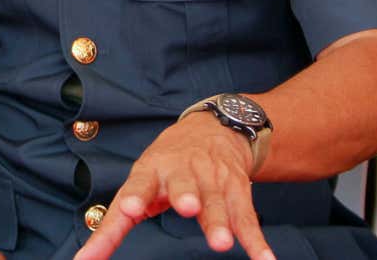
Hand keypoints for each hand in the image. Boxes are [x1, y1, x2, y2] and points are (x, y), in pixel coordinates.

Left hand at [74, 113, 272, 259]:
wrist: (212, 130)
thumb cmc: (165, 166)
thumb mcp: (137, 184)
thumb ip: (112, 227)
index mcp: (152, 170)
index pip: (141, 183)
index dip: (136, 196)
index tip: (131, 209)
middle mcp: (184, 172)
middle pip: (185, 186)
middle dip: (186, 196)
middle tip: (187, 208)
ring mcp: (213, 180)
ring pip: (218, 202)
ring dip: (220, 222)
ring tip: (222, 242)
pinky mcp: (238, 191)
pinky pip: (247, 218)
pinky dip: (257, 241)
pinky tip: (265, 259)